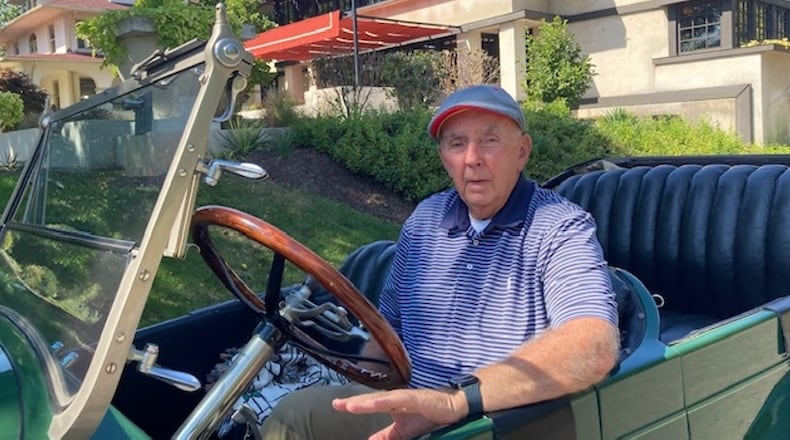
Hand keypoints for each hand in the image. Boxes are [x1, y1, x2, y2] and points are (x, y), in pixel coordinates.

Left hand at [332, 387, 466, 439]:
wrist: (452, 408)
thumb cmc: (428, 415)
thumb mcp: (403, 431)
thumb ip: (386, 436)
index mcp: (391, 405)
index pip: (369, 404)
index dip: (353, 405)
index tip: (336, 405)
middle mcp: (396, 399)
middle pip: (371, 400)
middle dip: (354, 402)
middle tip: (336, 404)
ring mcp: (406, 397)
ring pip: (382, 399)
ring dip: (366, 402)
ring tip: (350, 405)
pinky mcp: (417, 398)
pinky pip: (400, 400)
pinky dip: (386, 401)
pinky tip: (375, 403)